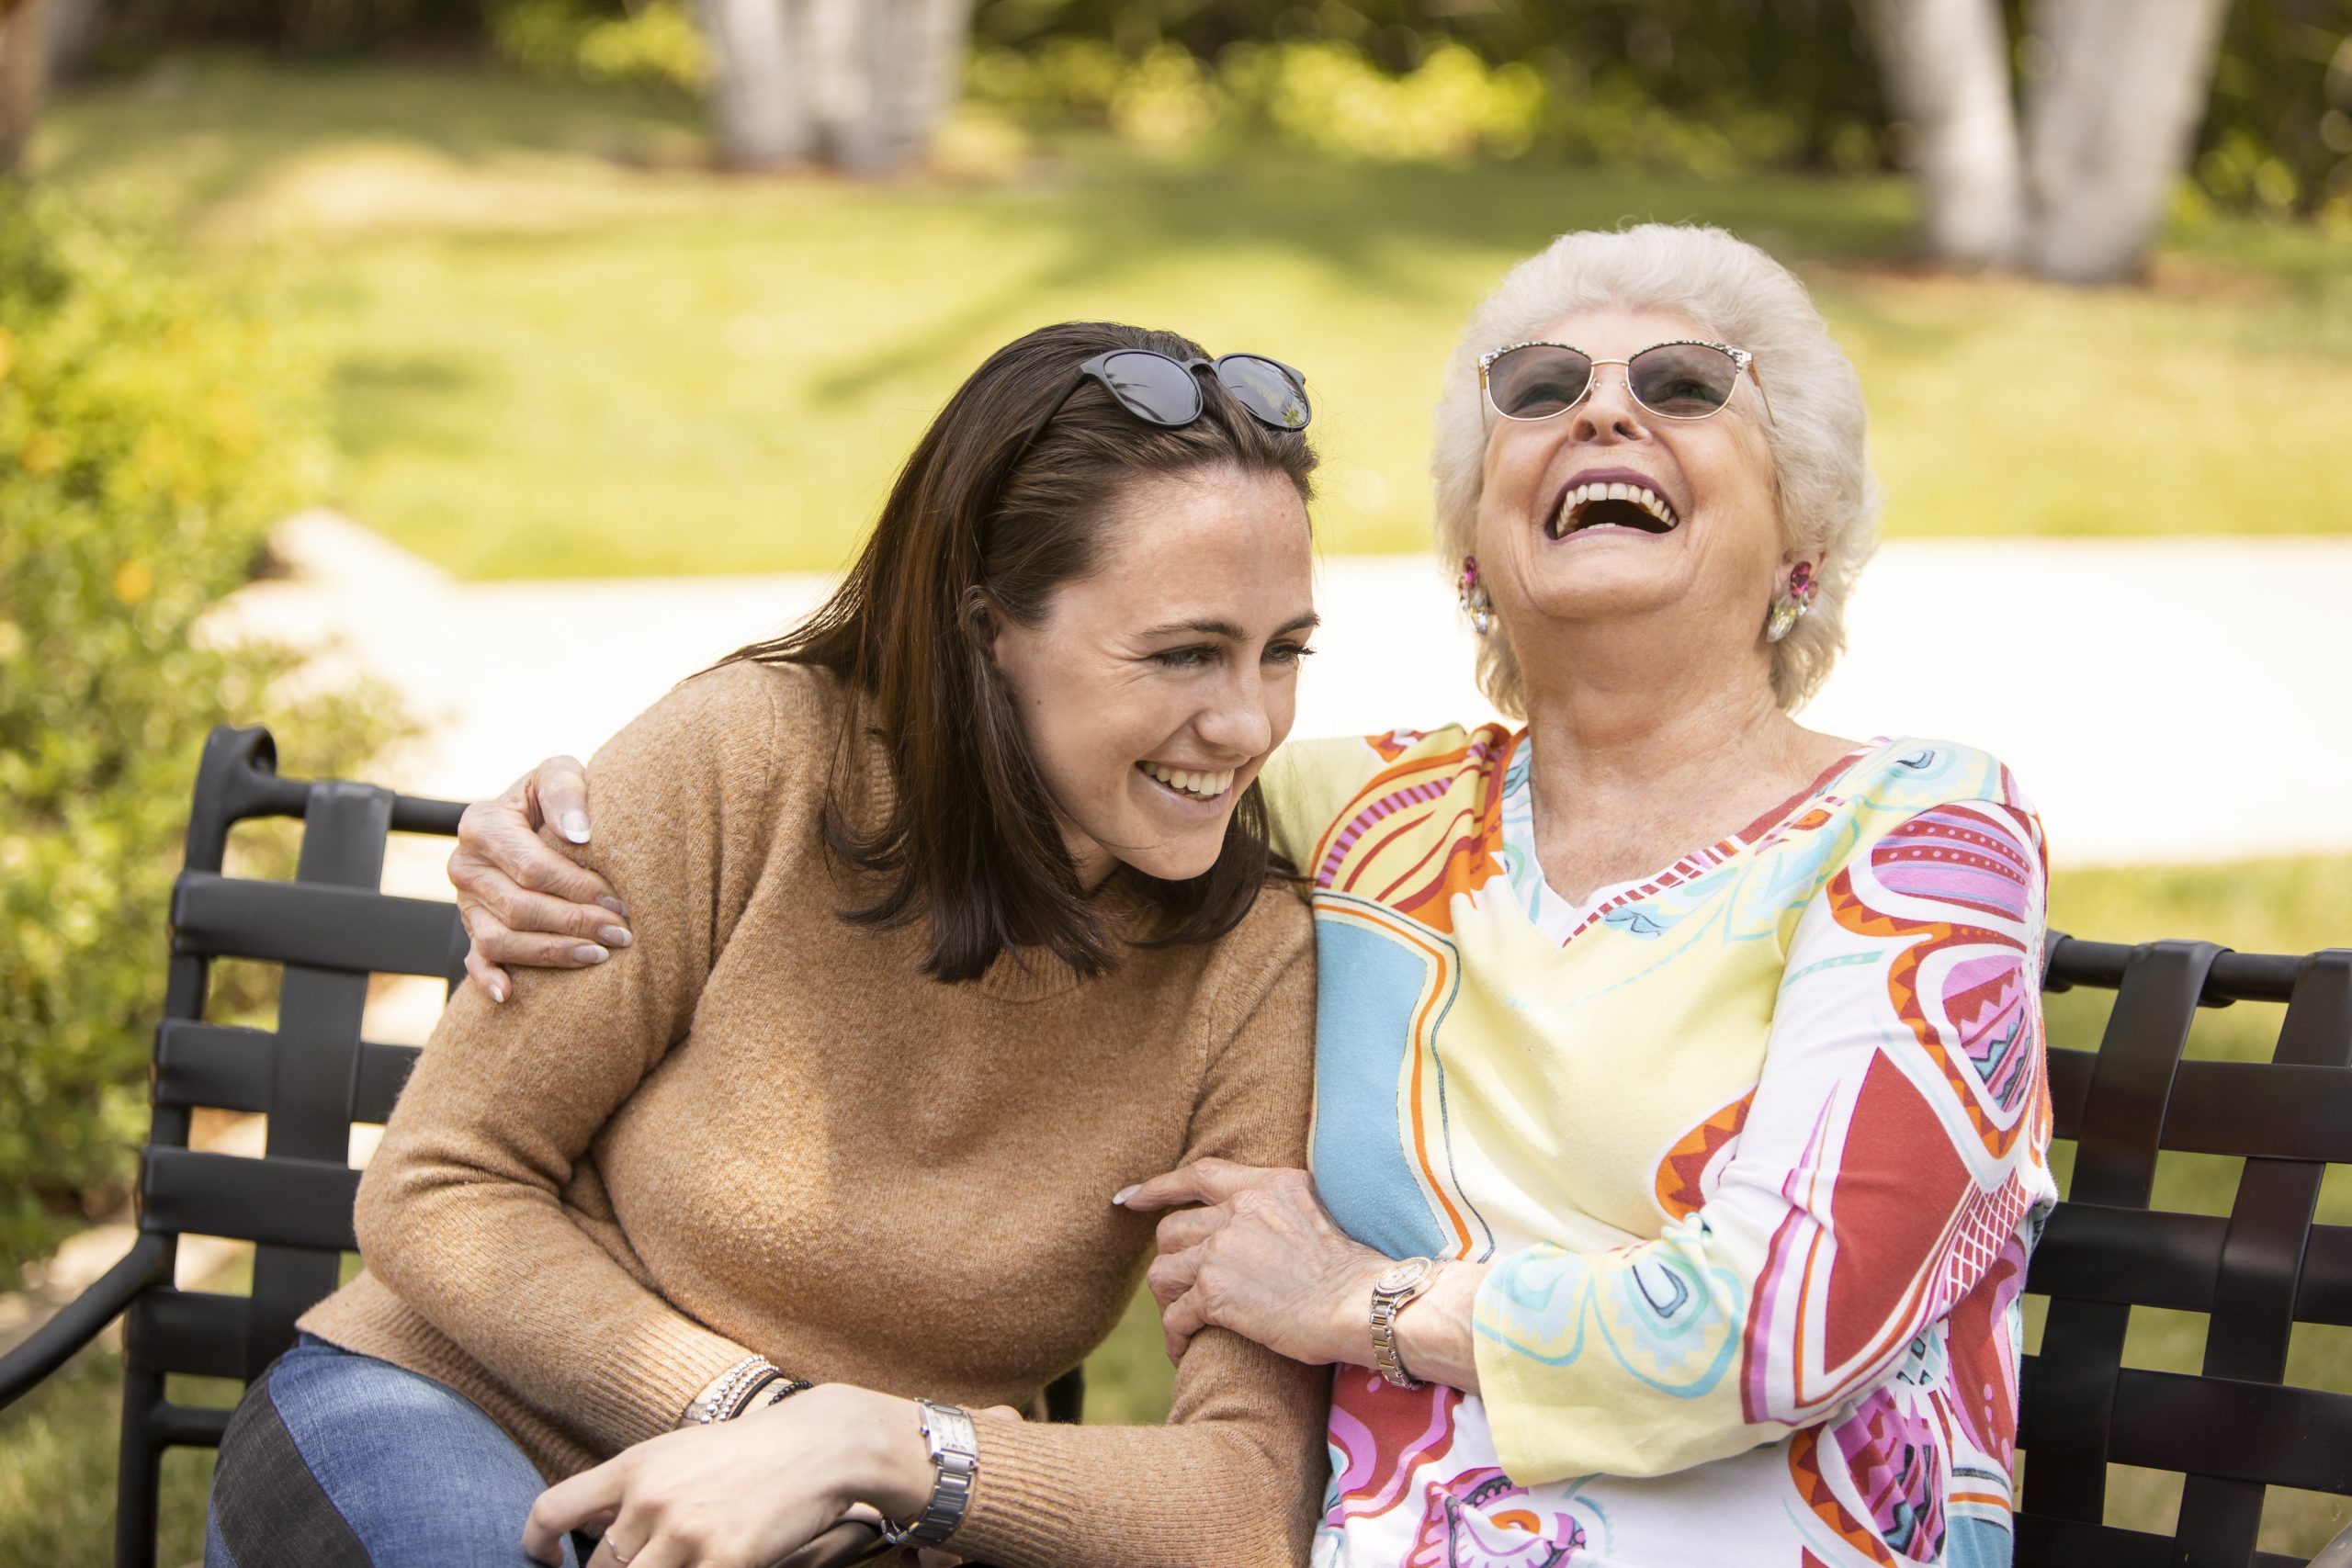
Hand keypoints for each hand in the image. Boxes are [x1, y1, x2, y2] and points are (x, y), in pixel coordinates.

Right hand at [451, 754, 631, 1001]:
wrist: (533, 817)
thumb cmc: (555, 796)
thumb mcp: (560, 773)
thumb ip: (566, 792)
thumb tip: (579, 834)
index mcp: (482, 824)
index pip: (533, 868)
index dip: (578, 888)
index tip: (620, 901)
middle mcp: (465, 865)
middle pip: (520, 908)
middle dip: (575, 924)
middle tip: (622, 933)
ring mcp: (465, 901)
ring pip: (500, 940)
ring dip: (551, 953)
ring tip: (598, 956)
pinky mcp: (471, 928)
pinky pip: (474, 960)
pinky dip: (489, 979)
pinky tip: (511, 994)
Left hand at [524, 1385, 929, 1567]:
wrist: (819, 1445)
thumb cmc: (750, 1453)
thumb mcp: (680, 1454)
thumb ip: (634, 1490)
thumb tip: (596, 1537)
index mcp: (633, 1467)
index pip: (549, 1512)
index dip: (536, 1545)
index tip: (554, 1560)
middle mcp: (649, 1500)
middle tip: (656, 1558)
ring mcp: (684, 1534)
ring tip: (688, 1557)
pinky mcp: (721, 1562)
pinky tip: (716, 1565)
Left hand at [1121, 1159, 1391, 1368]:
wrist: (1361, 1304)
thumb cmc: (1352, 1270)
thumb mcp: (1315, 1212)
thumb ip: (1277, 1209)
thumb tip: (1250, 1223)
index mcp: (1264, 1187)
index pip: (1198, 1175)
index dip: (1158, 1187)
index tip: (1129, 1199)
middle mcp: (1238, 1211)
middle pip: (1173, 1231)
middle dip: (1173, 1261)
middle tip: (1181, 1288)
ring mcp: (1222, 1251)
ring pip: (1164, 1271)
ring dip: (1169, 1299)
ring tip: (1184, 1321)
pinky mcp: (1216, 1294)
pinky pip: (1175, 1316)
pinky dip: (1175, 1337)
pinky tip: (1184, 1351)